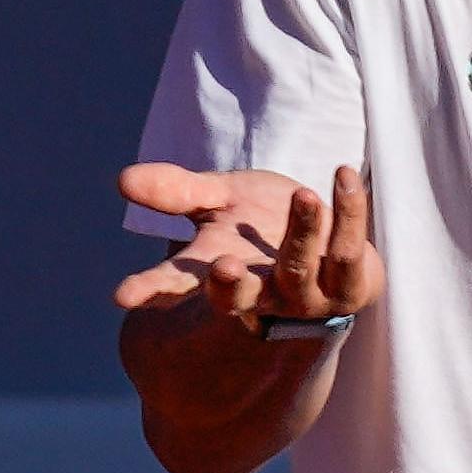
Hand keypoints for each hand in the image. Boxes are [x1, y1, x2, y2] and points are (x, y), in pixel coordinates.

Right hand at [114, 164, 380, 328]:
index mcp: (219, 275)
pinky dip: (349, 210)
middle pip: (241, 297)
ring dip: (302, 233)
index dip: (151, 291)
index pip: (178, 287)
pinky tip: (343, 175)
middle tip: (222, 268)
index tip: (121, 296)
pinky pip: (348, 249)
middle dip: (232, 286)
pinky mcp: (350, 285)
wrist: (327, 237)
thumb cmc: (261, 222)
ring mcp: (307, 294)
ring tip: (304, 196)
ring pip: (300, 268)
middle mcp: (261, 293)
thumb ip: (176, 191)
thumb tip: (122, 180)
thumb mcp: (217, 200)